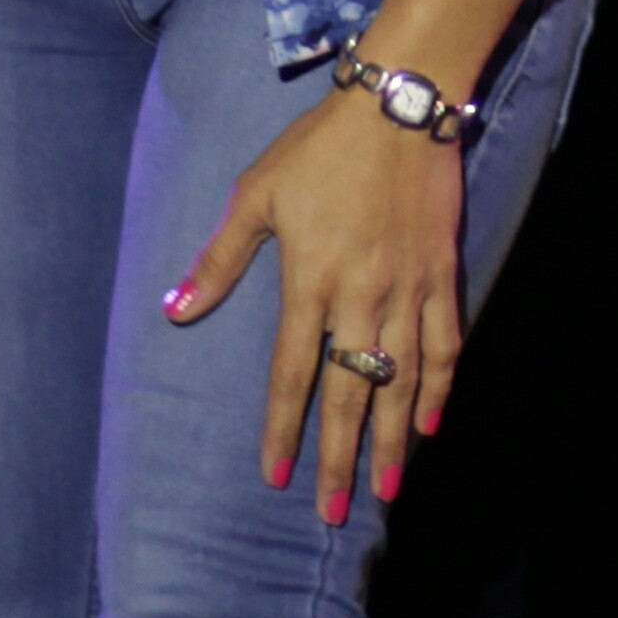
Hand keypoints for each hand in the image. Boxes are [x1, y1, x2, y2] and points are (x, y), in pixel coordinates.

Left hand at [161, 78, 462, 521]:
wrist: (400, 105)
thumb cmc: (319, 148)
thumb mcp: (256, 194)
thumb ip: (219, 259)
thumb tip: (174, 309)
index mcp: (310, 282)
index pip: (292, 374)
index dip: (284, 429)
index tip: (277, 476)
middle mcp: (360, 297)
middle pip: (348, 393)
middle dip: (338, 457)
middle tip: (333, 512)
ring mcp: (407, 289)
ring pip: (401, 380)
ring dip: (392, 439)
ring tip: (386, 488)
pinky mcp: (441, 273)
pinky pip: (444, 342)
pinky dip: (440, 385)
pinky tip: (431, 421)